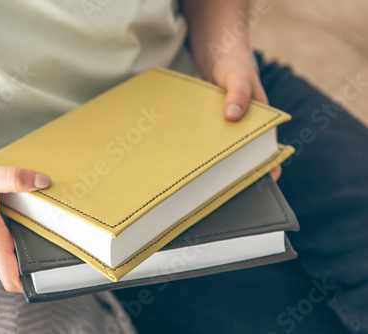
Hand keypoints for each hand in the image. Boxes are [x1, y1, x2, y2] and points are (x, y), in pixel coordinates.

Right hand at [0, 154, 50, 291]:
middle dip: (38, 256)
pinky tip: (23, 212)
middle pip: (18, 264)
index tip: (50, 275)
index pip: (11, 278)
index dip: (31, 282)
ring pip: (12, 250)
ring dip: (27, 240)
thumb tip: (41, 181)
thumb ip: (15, 178)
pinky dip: (17, 230)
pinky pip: (6, 239)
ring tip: (43, 220)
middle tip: (58, 237)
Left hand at [196, 49, 280, 180]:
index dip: (267, 165)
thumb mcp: (237, 75)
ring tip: (201, 179)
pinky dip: (201, 149)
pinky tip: (187, 158)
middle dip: (236, 170)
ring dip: (215, 162)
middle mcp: (246, 129)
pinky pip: (208, 141)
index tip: (264, 182)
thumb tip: (233, 115)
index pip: (267, 148)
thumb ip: (238, 93)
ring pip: (224, 151)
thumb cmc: (233, 64)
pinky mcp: (212, 127)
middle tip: (223, 188)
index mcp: (262, 121)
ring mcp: (228, 130)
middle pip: (244, 154)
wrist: (214, 55)